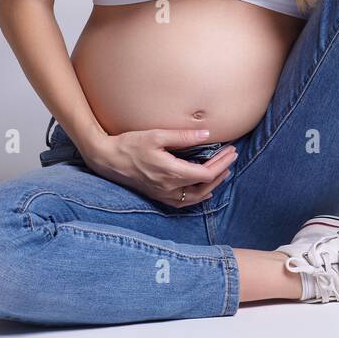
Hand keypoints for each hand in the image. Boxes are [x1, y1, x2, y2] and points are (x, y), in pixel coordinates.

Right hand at [85, 129, 237, 207]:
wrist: (106, 160)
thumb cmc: (129, 144)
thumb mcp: (157, 135)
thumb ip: (183, 136)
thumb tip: (207, 135)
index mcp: (170, 172)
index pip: (206, 174)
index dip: (222, 163)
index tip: (231, 151)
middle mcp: (168, 188)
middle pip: (204, 186)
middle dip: (221, 171)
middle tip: (232, 156)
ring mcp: (162, 194)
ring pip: (195, 197)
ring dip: (212, 185)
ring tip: (223, 172)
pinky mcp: (157, 195)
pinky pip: (183, 202)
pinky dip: (198, 196)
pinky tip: (204, 189)